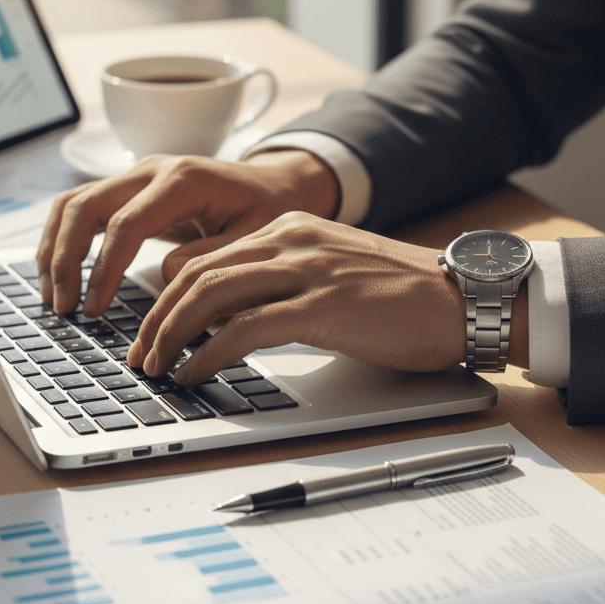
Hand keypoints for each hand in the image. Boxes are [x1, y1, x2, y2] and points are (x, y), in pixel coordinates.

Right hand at [36, 150, 339, 314]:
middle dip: (65, 258)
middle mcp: (152, 169)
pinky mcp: (131, 190)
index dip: (105, 269)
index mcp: (183, 180)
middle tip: (64, 308)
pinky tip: (59, 274)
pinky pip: (82, 208)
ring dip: (55, 249)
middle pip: (85, 205)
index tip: (96, 309)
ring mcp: (137, 176)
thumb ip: (212, 257)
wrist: (275, 185)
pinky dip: (63, 239)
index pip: (126, 224)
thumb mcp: (255, 237)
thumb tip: (165, 277)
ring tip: (55, 298)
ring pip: (73, 203)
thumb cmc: (269, 210)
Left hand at [127, 212, 468, 384]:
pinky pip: (245, 328)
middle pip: (196, 275)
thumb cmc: (402, 296)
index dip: (167, 298)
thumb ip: (282, 284)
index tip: (153, 331)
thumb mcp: (330, 273)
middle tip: (140, 356)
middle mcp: (292, 241)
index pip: (205, 258)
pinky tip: (196, 374)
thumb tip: (232, 321)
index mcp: (290, 229)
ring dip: (172, 336)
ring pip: (210, 296)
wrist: (464, 298)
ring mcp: (307, 270)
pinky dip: (209, 354)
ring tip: (156, 369)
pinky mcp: (323, 307)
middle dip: (157, 320)